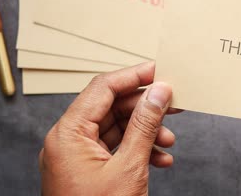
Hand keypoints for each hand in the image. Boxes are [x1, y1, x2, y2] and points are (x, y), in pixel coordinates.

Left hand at [39, 62, 181, 195]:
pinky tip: (161, 158)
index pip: (102, 88)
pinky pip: (116, 149)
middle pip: (112, 107)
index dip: (133, 75)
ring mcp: (78, 156)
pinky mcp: (89, 169)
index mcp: (68, 134)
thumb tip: (159, 93)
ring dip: (146, 132)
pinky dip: (139, 150)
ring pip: (117, 129)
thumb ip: (145, 125)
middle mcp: (69, 140)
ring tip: (169, 139)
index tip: (159, 70)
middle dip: (146, 108)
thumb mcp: (129, 167)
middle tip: (173, 104)